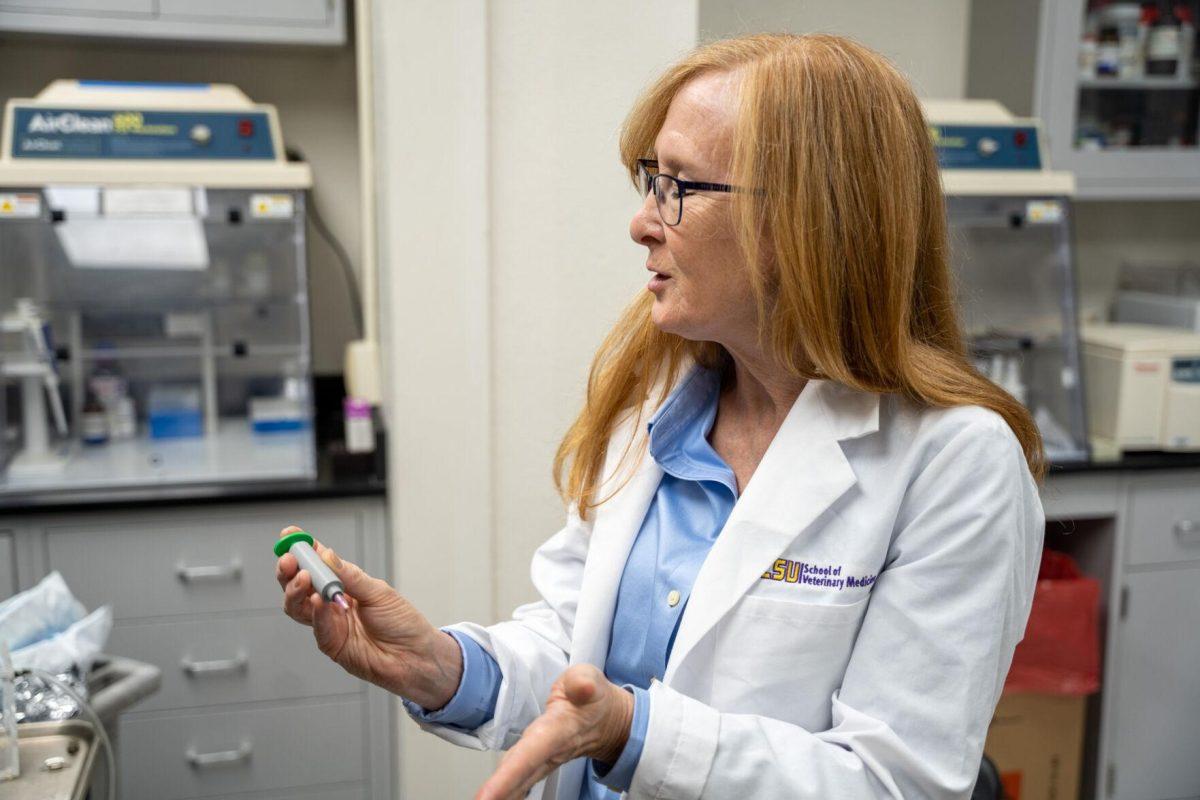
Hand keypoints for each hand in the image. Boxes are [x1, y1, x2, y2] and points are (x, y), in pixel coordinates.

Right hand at [275, 525, 462, 708]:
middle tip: (289, 560)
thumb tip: (326, 554)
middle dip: (289, 570)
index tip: (290, 535)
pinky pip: (318, 627)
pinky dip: (317, 613)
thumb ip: (351, 576)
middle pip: (299, 585)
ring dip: (296, 591)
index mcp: (344, 585)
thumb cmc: (402, 623)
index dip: (302, 550)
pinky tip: (319, 601)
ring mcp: (329, 625)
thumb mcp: (379, 592)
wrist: (416, 656)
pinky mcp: (332, 645)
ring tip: (304, 578)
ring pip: (298, 607)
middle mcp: (332, 604)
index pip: (317, 564)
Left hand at [475, 664, 633, 799]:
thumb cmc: (593, 698)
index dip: (509, 775)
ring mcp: (543, 761)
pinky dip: (505, 792)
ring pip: (518, 782)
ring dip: (500, 795)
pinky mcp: (537, 764)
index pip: (531, 753)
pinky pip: (519, 781)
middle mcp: (550, 751)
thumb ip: (583, 682)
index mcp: (559, 729)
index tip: (488, 796)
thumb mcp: (591, 680)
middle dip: (498, 792)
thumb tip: (583, 688)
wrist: (608, 720)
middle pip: (520, 775)